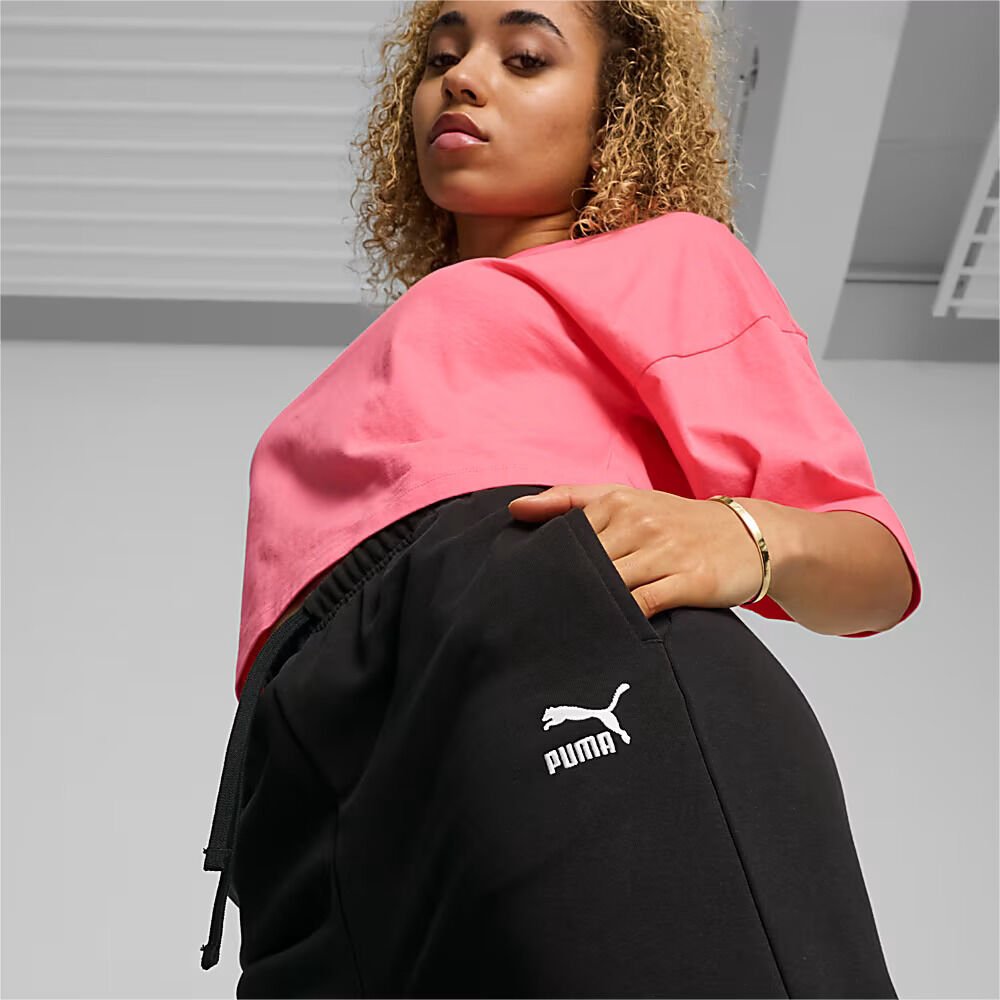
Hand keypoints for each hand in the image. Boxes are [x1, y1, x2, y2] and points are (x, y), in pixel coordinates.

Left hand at [507, 483, 764, 618]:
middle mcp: (640, 522)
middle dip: (561, 586)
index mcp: (619, 501)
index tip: (521, 583)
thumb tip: (515, 509)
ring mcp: (666, 551)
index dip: (544, 560)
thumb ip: (570, 500)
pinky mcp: (691, 580)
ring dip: (587, 605)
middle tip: (531, 613)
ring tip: (561, 627)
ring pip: (610, 582)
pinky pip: (645, 602)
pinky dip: (623, 617)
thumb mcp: (628, 499)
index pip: (566, 532)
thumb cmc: (678, 522)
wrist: (750, 536)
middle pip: (584, 560)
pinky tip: (606, 629)